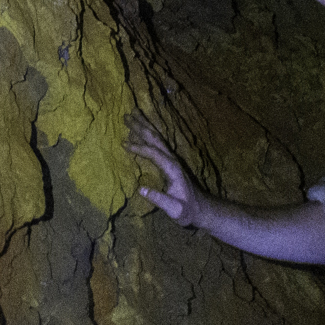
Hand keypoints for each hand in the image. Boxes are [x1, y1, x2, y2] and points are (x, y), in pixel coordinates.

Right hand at [125, 113, 210, 227]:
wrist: (201, 208)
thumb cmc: (187, 210)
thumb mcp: (175, 209)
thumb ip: (159, 199)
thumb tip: (140, 189)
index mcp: (172, 168)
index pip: (153, 153)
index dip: (139, 147)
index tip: (123, 143)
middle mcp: (172, 159)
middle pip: (155, 139)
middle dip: (141, 126)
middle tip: (126, 115)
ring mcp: (172, 159)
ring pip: (157, 138)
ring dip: (145, 125)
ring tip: (133, 114)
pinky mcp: (171, 162)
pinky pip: (158, 143)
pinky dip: (149, 133)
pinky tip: (142, 130)